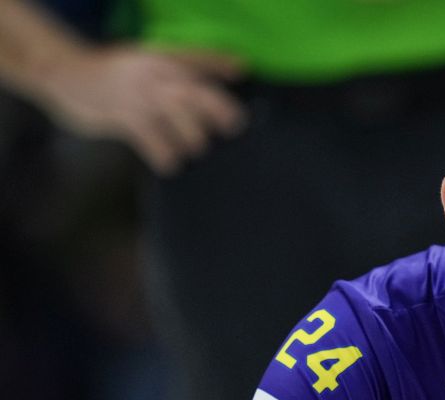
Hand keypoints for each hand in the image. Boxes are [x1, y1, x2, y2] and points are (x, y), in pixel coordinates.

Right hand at [40, 44, 245, 173]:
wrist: (66, 74)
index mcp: (161, 58)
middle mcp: (154, 74)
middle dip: (219, 113)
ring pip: (180, 121)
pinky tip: (169, 162)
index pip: (197, 57)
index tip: (242, 71)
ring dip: (192, 140)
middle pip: (196, 94)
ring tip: (191, 148)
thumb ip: (187, 65)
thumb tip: (235, 68)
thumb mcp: (149, 60)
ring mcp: (139, 96)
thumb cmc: (117, 75)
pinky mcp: (123, 117)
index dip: (221, 63)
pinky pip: (154, 141)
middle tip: (231, 128)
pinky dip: (166, 156)